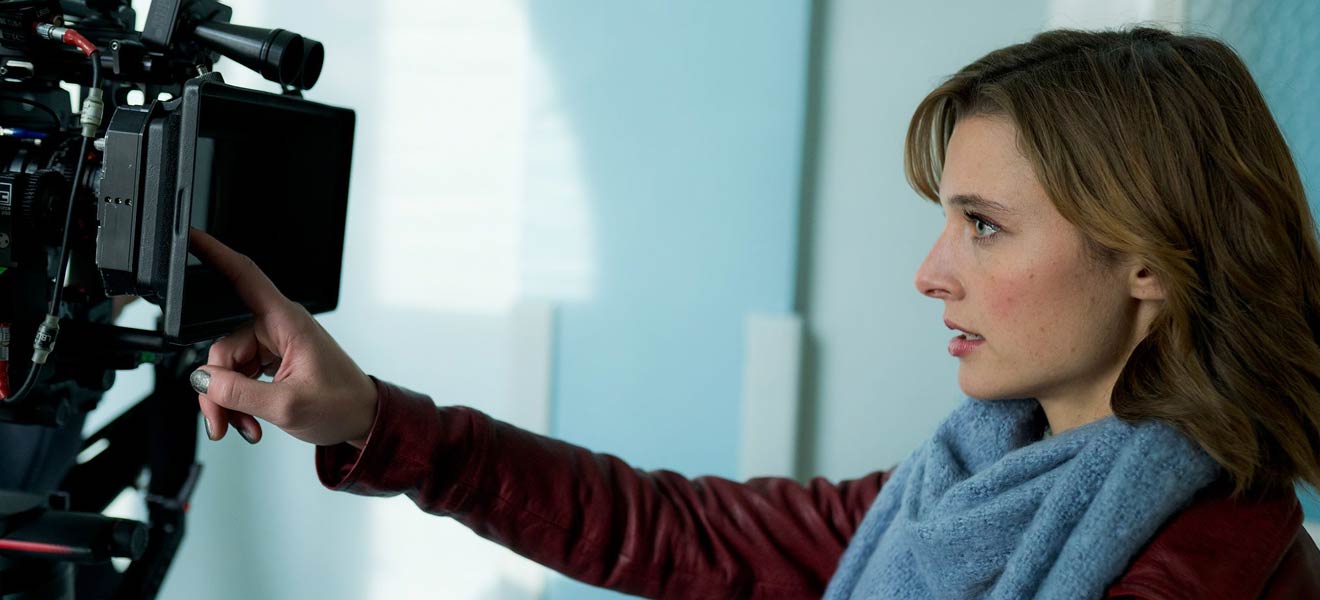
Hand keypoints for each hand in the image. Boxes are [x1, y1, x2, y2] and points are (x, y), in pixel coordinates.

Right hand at [187, 229, 377, 447]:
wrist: (364, 421)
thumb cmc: (343, 405)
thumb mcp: (286, 405)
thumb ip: (239, 392)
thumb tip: (204, 379)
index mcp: (287, 321)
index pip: (246, 277)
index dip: (216, 254)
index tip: (192, 237)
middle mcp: (279, 327)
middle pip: (224, 347)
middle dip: (217, 388)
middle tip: (220, 421)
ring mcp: (276, 343)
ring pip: (229, 367)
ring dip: (229, 400)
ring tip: (245, 425)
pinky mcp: (274, 359)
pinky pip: (241, 376)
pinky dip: (239, 401)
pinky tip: (250, 420)